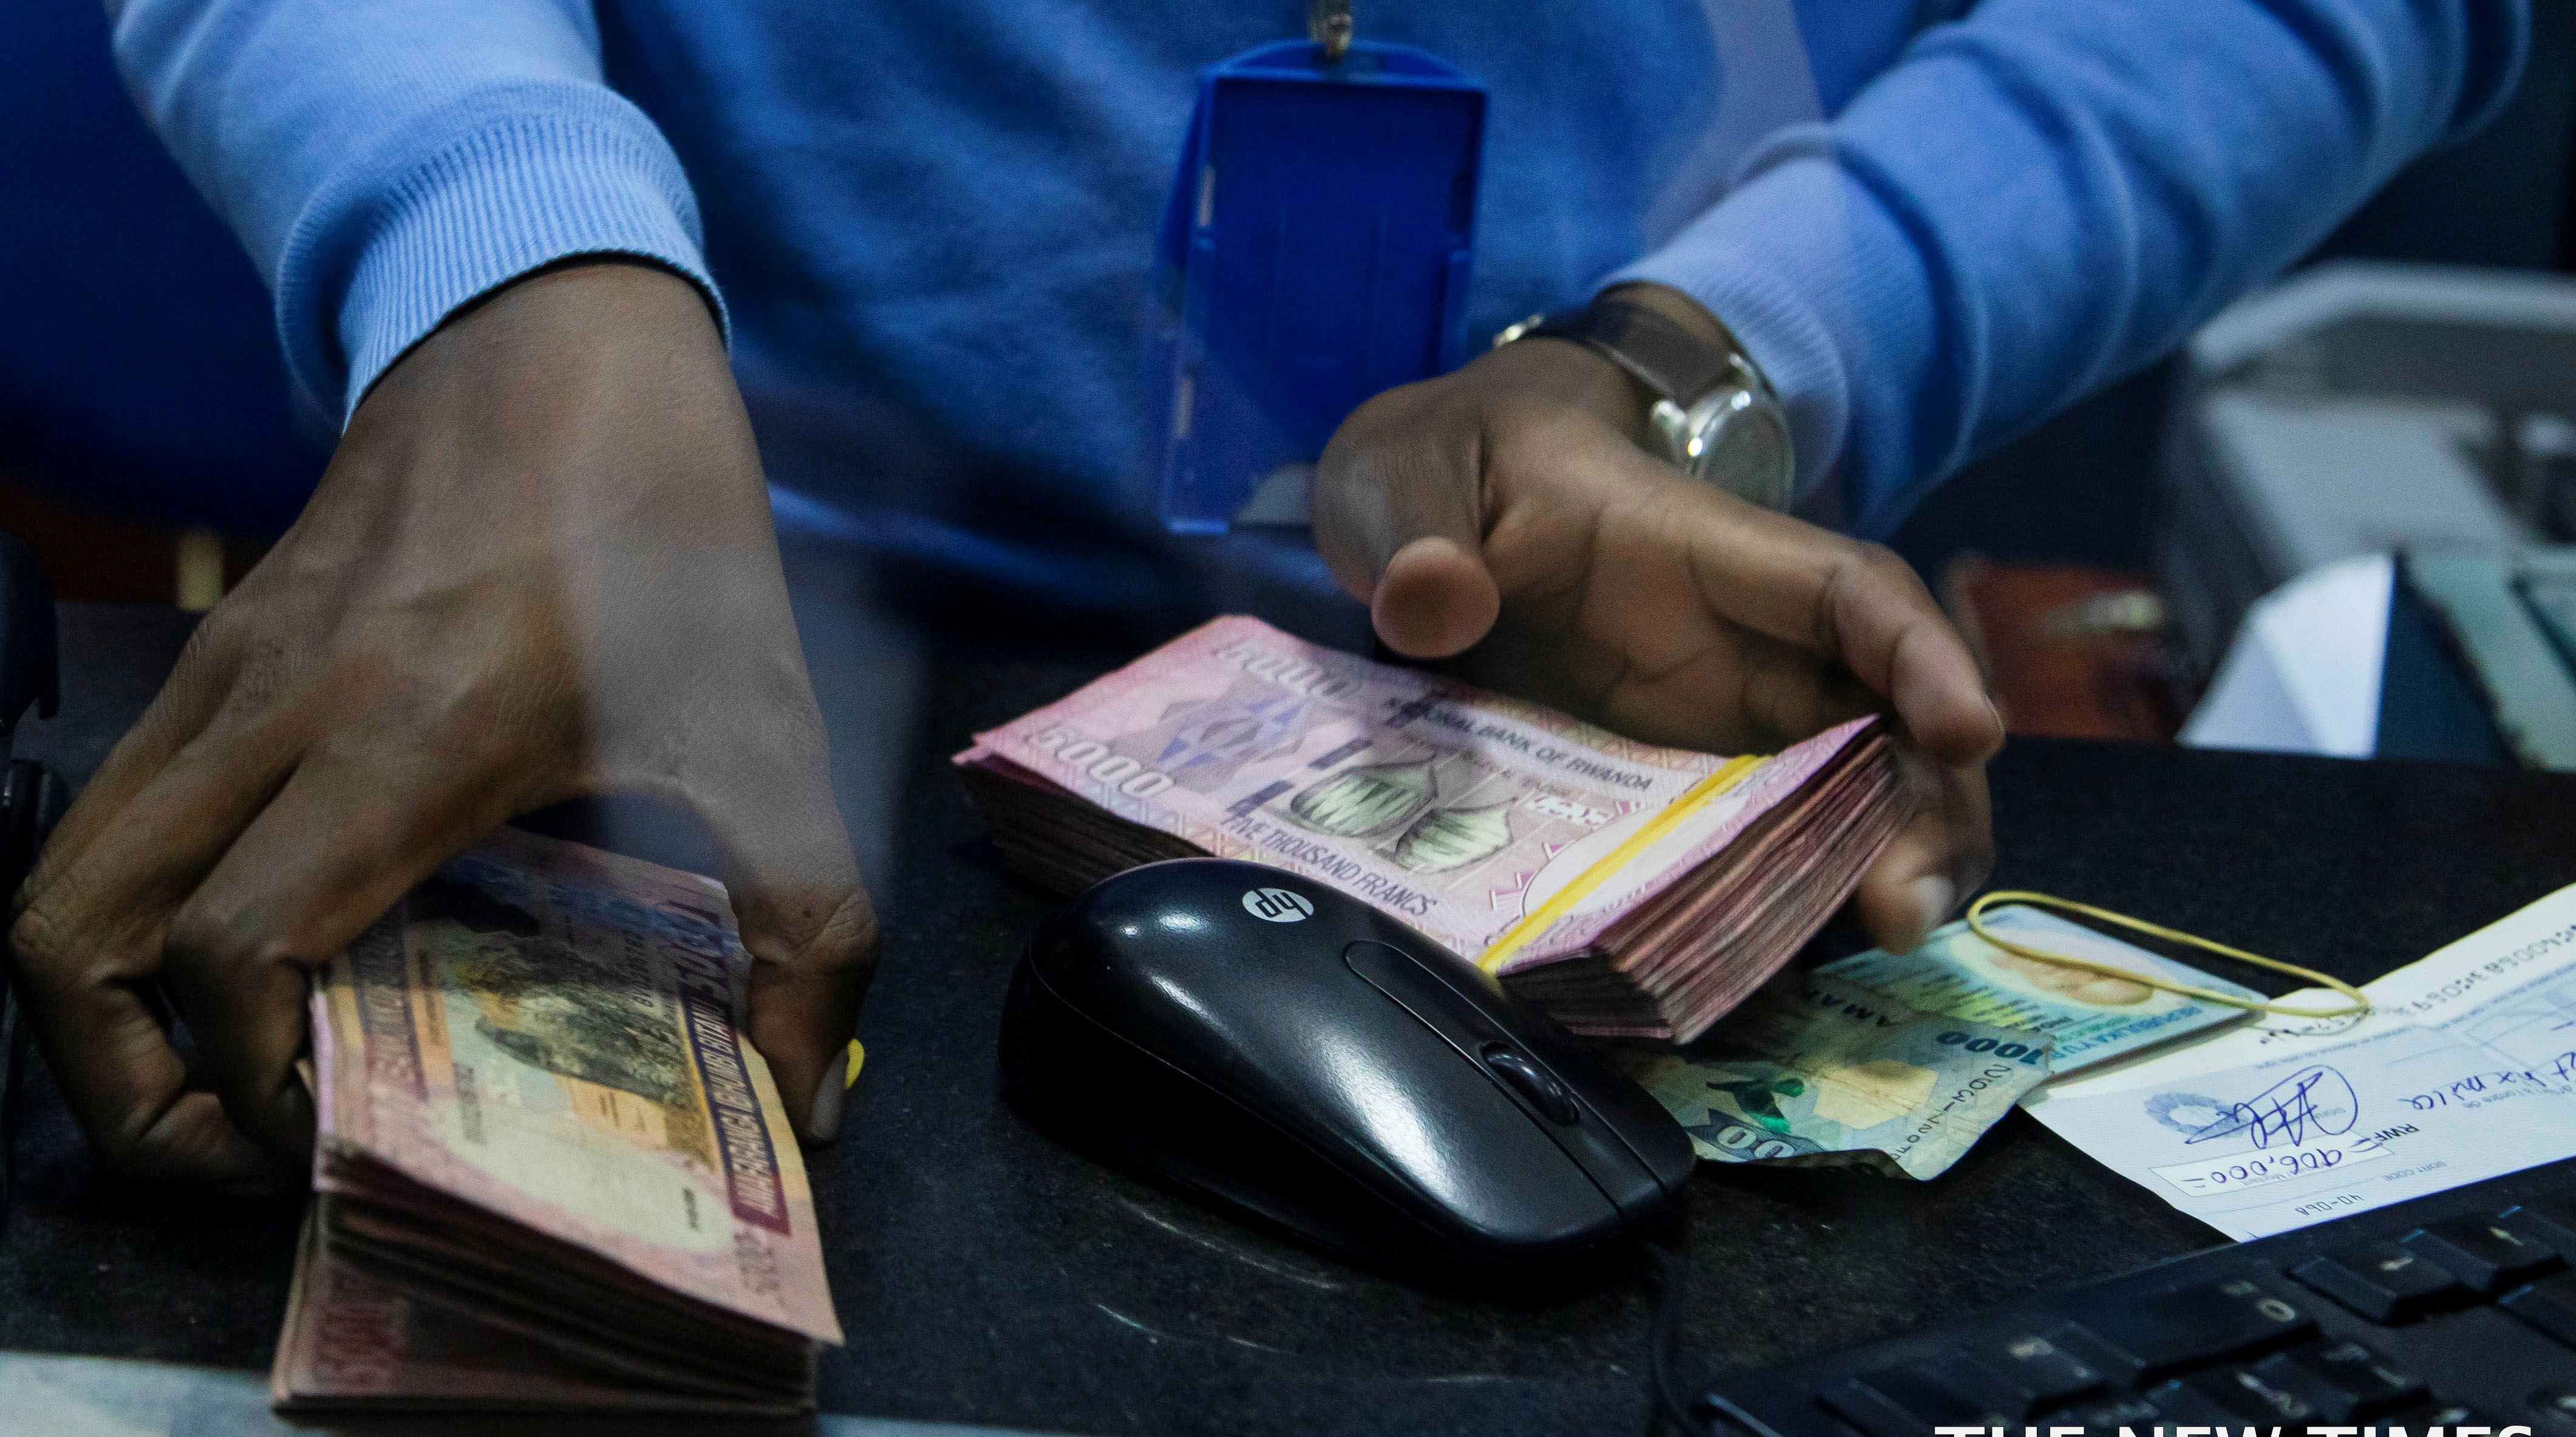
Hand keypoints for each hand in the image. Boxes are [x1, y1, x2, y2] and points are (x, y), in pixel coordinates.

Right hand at [9, 262, 875, 1187]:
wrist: (558, 340)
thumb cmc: (665, 540)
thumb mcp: (770, 733)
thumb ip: (809, 928)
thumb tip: (806, 1106)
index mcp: (410, 739)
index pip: (236, 951)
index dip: (257, 1086)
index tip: (344, 1140)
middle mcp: (277, 714)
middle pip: (76, 942)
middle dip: (132, 1096)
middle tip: (247, 1154)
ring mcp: (220, 678)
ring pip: (59, 882)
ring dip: (104, 1016)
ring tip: (224, 1088)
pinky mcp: (210, 656)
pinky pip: (106, 818)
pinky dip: (130, 922)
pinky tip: (251, 959)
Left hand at [1312, 285, 2001, 954]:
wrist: (1427, 505)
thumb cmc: (1449, 471)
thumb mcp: (1411, 476)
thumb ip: (1420, 533)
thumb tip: (1431, 600)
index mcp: (1701, 549)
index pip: (1847, 591)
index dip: (1920, 654)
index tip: (1968, 729)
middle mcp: (1744, 641)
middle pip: (1883, 713)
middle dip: (1926, 801)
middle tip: (1909, 908)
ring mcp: (1722, 716)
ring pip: (1850, 786)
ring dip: (1884, 860)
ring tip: (1887, 936)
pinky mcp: (1682, 779)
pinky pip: (1768, 838)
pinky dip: (1795, 895)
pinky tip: (1793, 961)